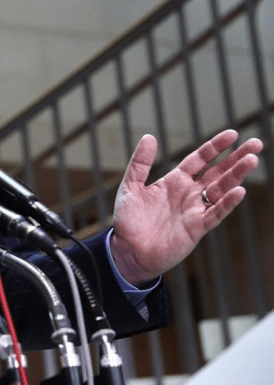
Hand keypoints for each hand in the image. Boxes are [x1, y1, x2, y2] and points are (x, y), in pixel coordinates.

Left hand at [110, 130, 262, 285]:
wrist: (127, 250)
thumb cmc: (129, 220)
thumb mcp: (130, 186)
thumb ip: (140, 163)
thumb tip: (149, 136)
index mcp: (175, 181)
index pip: (200, 159)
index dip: (215, 147)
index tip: (233, 134)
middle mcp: (189, 193)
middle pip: (218, 172)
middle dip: (236, 158)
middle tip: (256, 143)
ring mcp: (195, 210)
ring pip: (221, 189)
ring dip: (237, 175)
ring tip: (252, 160)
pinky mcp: (197, 228)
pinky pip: (216, 213)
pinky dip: (227, 202)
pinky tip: (239, 190)